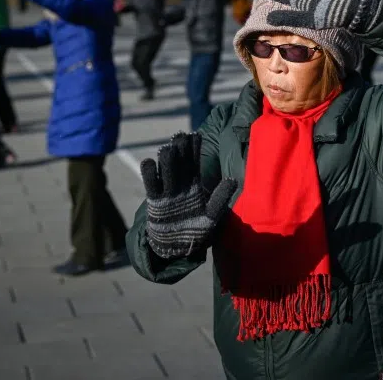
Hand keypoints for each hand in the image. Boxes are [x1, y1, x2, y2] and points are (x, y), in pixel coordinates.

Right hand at [140, 132, 236, 258]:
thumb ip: (220, 198)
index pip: (194, 161)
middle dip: (180, 148)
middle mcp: (180, 183)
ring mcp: (167, 190)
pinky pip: (151, 183)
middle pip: (179, 160)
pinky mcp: (155, 201)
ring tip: (168, 149)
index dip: (194, 148)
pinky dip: (149, 173)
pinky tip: (150, 163)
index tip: (195, 135)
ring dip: (166, 158)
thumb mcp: (211, 215)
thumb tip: (233, 180)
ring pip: (165, 168)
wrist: (177, 247)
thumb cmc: (197, 230)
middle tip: (181, 136)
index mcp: (195, 184)